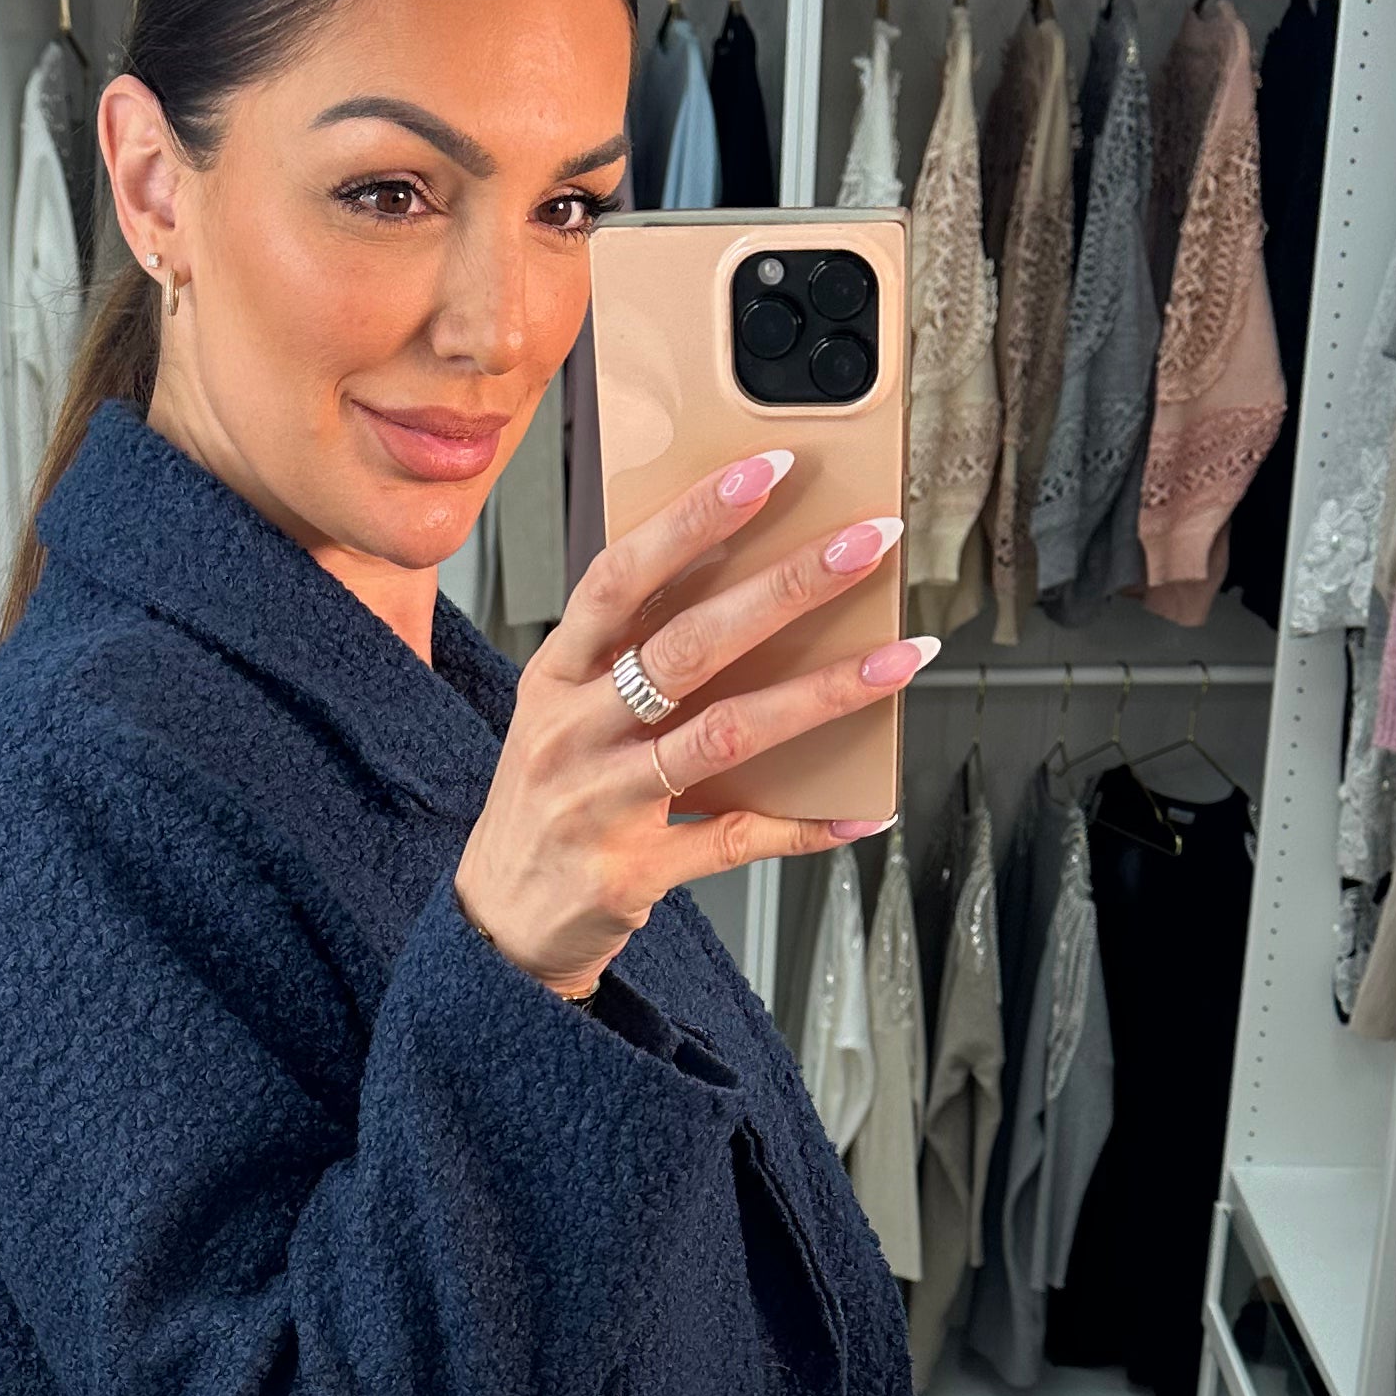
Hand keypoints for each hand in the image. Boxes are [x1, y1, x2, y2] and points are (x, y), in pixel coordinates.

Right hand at [453, 451, 932, 1001]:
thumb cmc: (546, 802)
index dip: (692, 520)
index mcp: (554, 679)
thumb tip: (742, 582)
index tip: (765, 472)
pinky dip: (805, 826)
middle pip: (687, 647)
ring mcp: (602, 804)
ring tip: (897, 660)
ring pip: (725, 735)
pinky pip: (735, 839)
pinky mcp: (634, 870)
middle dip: (784, 588)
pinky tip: (860, 808)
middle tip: (860, 547)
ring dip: (823, 694)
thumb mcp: (558, 715)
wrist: (499, 923)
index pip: (620, 579)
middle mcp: (572, 735)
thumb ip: (626, 655)